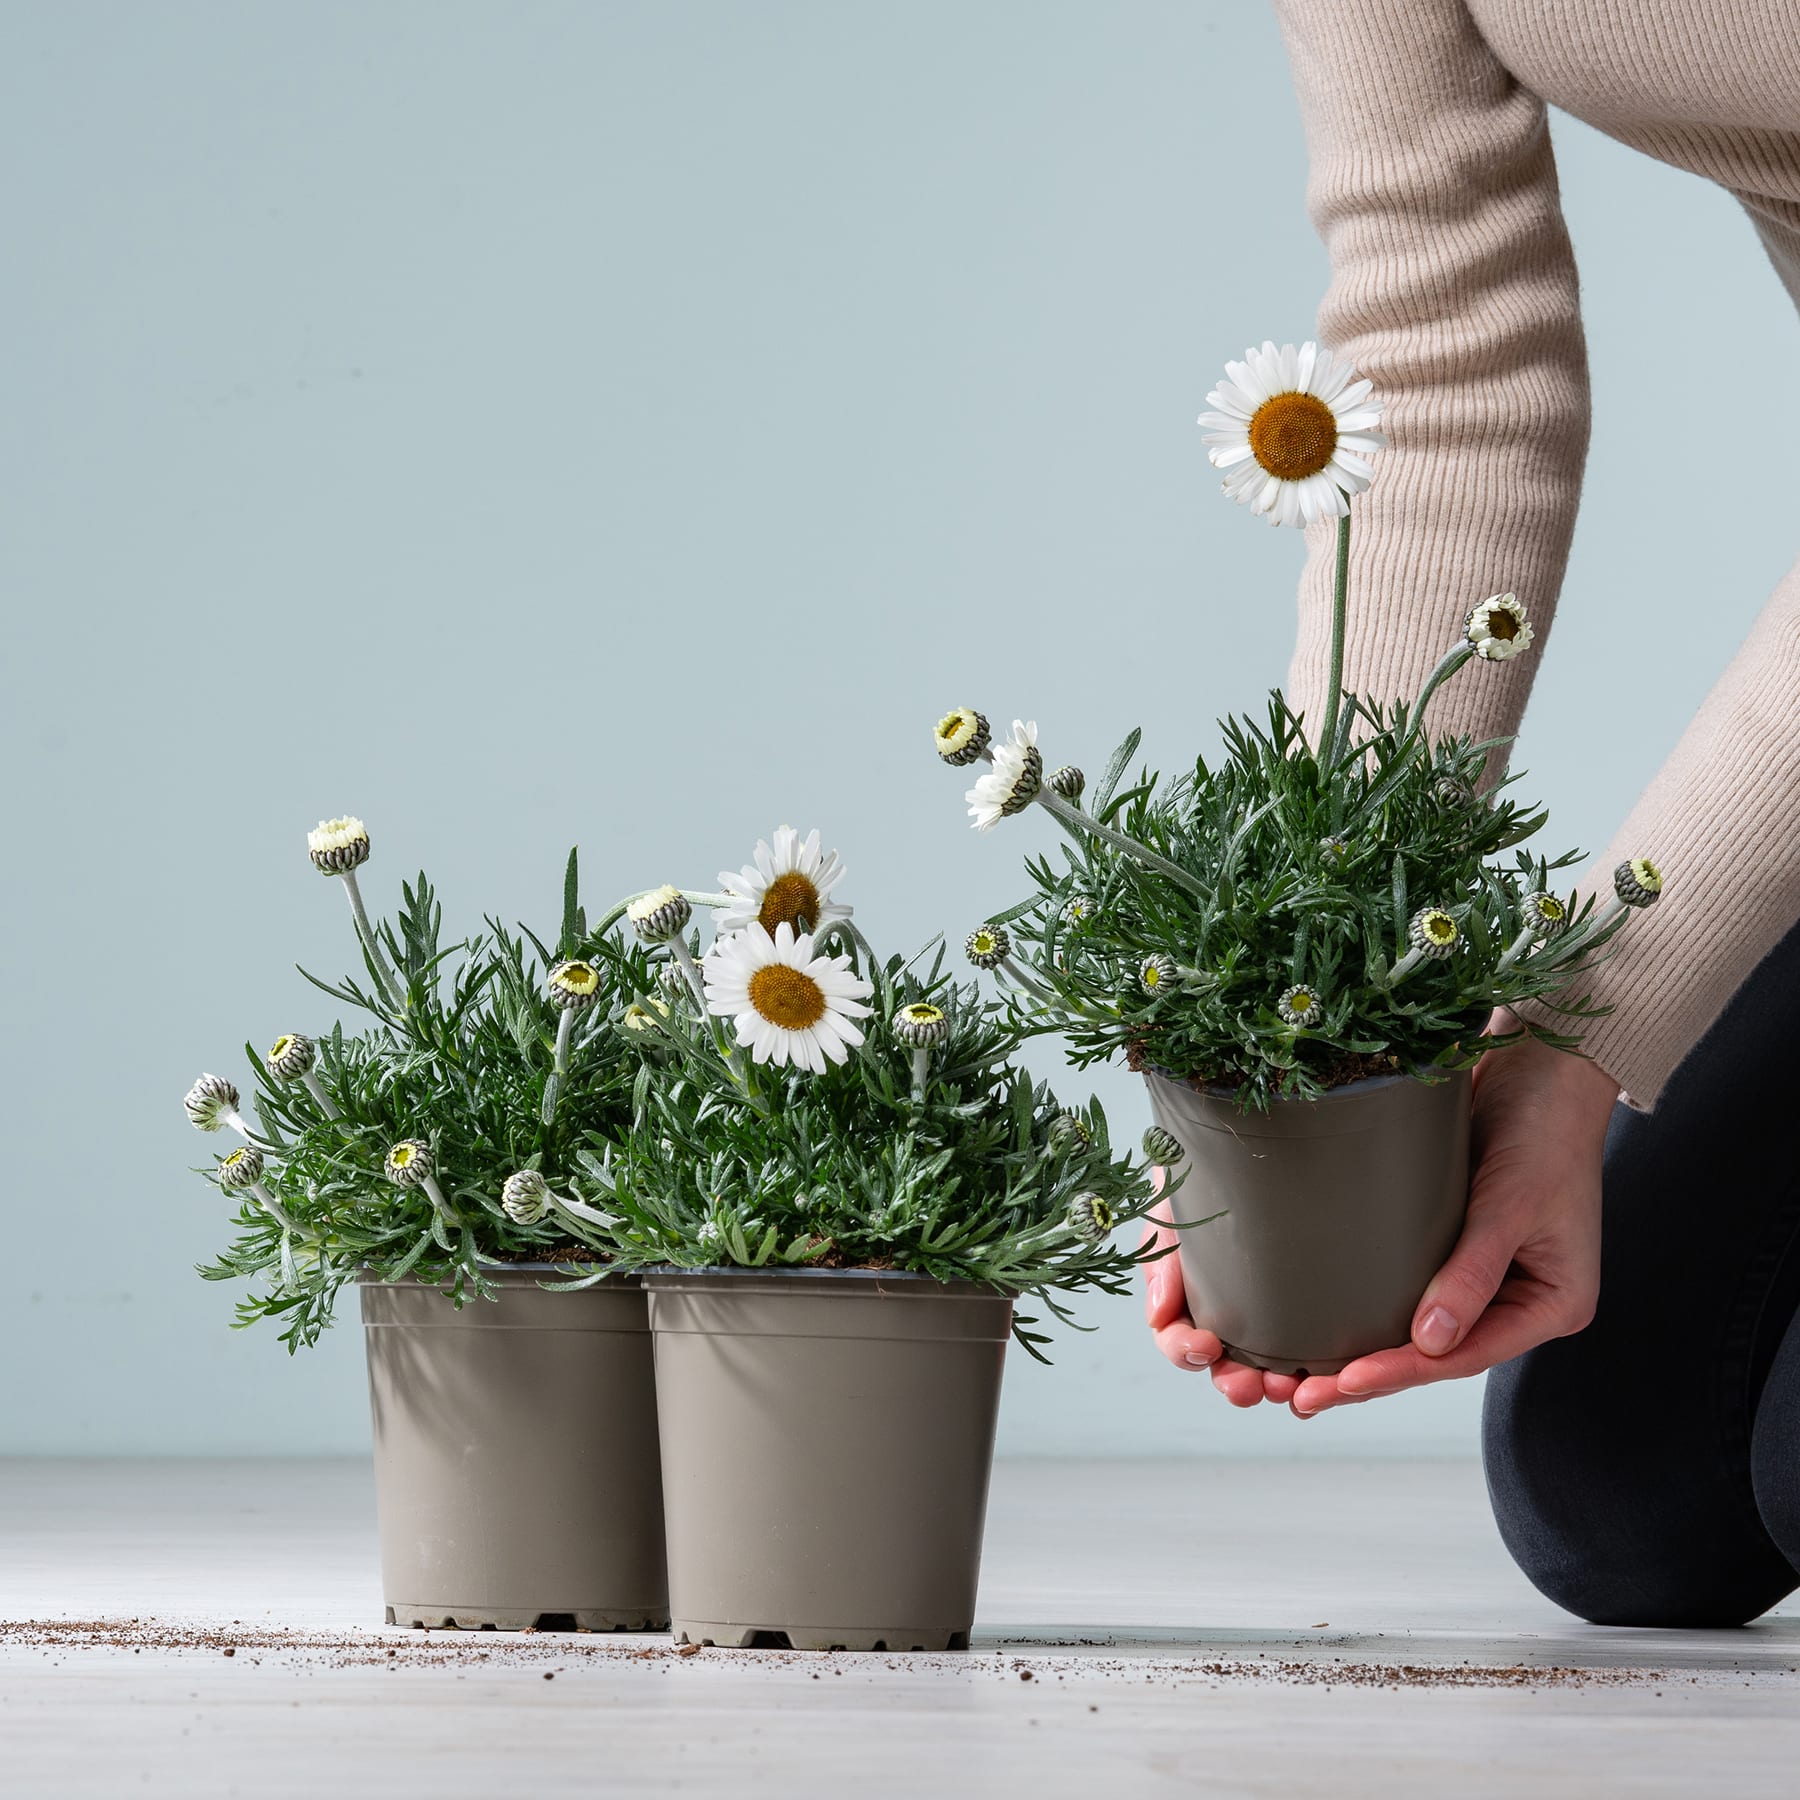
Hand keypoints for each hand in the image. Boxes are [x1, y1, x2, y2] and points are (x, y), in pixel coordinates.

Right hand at [1141, 1173, 1311, 1407]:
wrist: (1265, 1140)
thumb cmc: (1207, 1175)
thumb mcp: (1174, 1205)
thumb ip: (1161, 1254)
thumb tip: (1160, 1315)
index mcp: (1190, 1292)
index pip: (1179, 1337)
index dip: (1184, 1350)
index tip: (1205, 1346)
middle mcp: (1229, 1312)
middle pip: (1224, 1366)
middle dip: (1233, 1383)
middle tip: (1248, 1386)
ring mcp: (1272, 1315)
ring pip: (1269, 1369)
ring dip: (1272, 1387)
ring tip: (1288, 1388)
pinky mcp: (1316, 1312)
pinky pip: (1315, 1354)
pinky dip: (1316, 1376)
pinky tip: (1324, 1380)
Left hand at [1286, 1007, 1617, 1416]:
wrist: (1542, 1069)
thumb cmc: (1543, 1130)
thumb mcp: (1511, 1202)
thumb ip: (1472, 1271)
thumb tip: (1430, 1342)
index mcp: (1550, 1304)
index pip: (1466, 1355)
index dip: (1403, 1372)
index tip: (1343, 1383)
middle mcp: (1516, 1299)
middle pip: (1435, 1353)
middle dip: (1369, 1377)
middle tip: (1302, 1398)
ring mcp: (1483, 1273)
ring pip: (1415, 1328)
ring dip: (1361, 1351)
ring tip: (1298, 1379)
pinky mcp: (1451, 1243)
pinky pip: (1404, 1287)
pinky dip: (1366, 1307)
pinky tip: (1320, 1323)